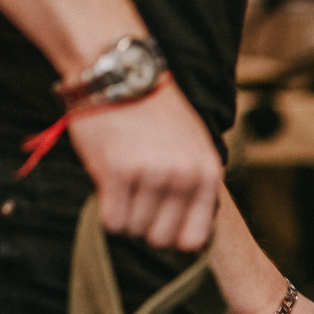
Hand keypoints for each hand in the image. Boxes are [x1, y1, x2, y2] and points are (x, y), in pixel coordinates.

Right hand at [64, 80, 223, 250]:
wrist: (121, 74)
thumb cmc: (155, 114)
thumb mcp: (194, 146)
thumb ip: (196, 185)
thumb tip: (188, 236)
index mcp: (207, 174)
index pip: (194, 238)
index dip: (173, 238)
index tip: (160, 225)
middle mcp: (184, 177)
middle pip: (160, 239)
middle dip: (144, 227)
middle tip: (135, 202)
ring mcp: (152, 175)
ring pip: (134, 230)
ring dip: (123, 216)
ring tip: (122, 187)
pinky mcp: (118, 171)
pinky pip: (112, 221)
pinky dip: (106, 212)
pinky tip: (107, 190)